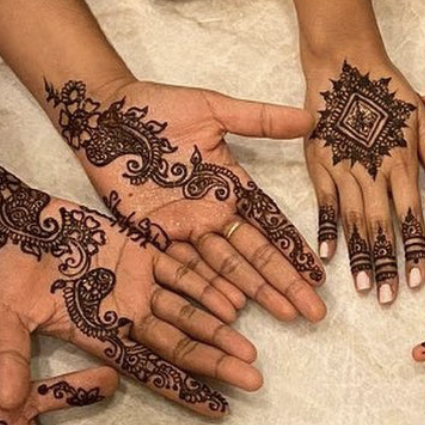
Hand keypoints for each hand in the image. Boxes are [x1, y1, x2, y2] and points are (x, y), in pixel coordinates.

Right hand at [0, 138, 261, 413]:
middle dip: (217, 364)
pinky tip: (237, 300)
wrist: (2, 222)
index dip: (184, 390)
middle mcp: (128, 315)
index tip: (219, 412)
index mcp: (101, 336)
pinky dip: (206, 283)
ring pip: (189, 310)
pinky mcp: (141, 250)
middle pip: (181, 344)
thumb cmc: (0, 275)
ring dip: (220, 329)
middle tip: (254, 382)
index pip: (152, 371)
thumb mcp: (3, 319)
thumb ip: (10, 360)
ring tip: (252, 350)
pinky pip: (181, 269)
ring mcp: (138, 284)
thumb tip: (7, 405)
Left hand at [45, 77, 325, 324]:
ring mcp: (185, 229)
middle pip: (256, 255)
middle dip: (286, 285)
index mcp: (230, 188)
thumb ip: (260, 119)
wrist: (103, 114)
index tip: (321, 276)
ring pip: (226, 267)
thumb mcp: (214, 109)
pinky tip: (232, 310)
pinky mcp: (154, 236)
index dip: (295, 251)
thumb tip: (311, 119)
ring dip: (255, 293)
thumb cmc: (156, 109)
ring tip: (285, 316)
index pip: (271, 226)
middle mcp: (212, 215)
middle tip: (314, 313)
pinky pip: (184, 267)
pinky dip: (207, 288)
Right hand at [303, 52, 424, 303]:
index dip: (416, 250)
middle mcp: (374, 172)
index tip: (418, 280)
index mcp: (403, 163)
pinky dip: (326, 230)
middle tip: (389, 298)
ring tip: (364, 288)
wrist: (343, 61)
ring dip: (360, 257)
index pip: (412, 217)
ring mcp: (344, 169)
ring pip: (354, 222)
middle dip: (387, 266)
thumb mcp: (421, 117)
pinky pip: (324, 204)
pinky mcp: (319, 163)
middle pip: (382, 228)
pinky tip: (328, 257)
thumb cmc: (387, 88)